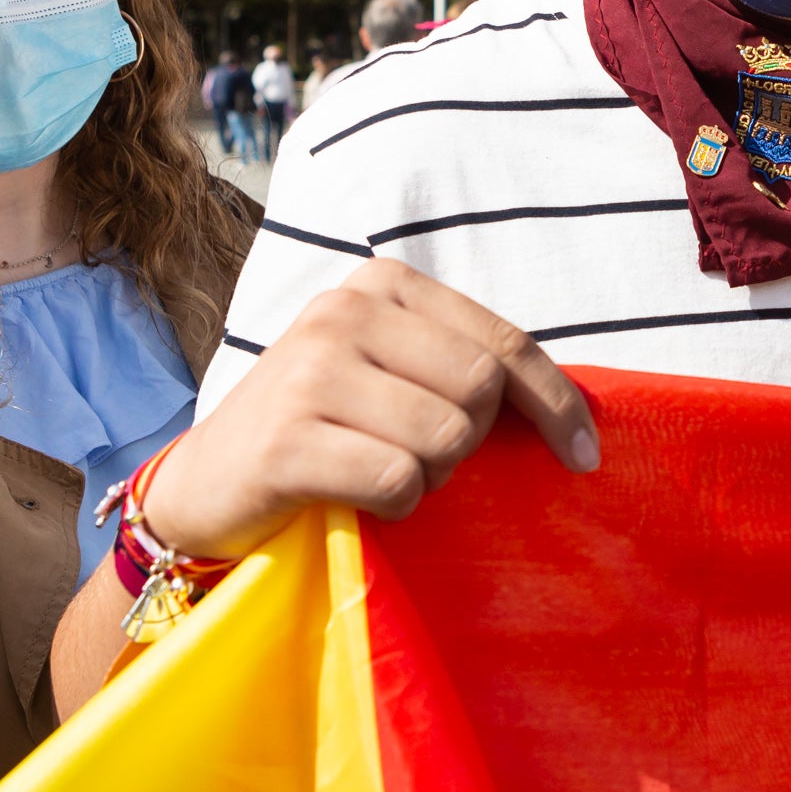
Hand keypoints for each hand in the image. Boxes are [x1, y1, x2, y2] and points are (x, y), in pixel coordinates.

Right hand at [146, 258, 598, 559]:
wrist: (205, 484)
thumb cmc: (322, 428)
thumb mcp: (388, 370)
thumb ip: (460, 365)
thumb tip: (573, 410)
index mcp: (383, 285)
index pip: (505, 342)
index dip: (558, 404)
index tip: (586, 455)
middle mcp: (343, 312)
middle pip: (482, 389)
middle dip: (472, 443)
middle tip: (426, 461)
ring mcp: (309, 373)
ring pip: (445, 438)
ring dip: (431, 478)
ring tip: (381, 474)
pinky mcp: (285, 441)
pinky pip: (397, 481)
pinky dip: (395, 506)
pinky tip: (356, 498)